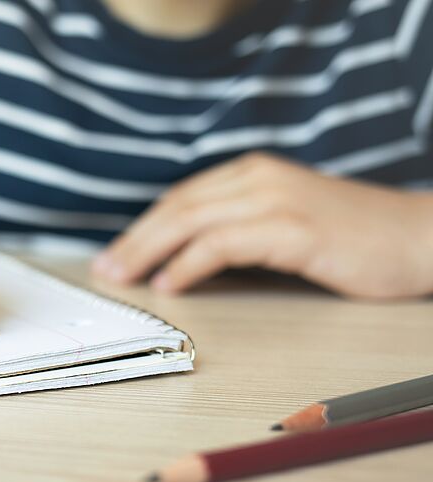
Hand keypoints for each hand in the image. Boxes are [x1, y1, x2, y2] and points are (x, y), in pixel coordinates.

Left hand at [93, 153, 432, 299]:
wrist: (420, 238)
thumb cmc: (353, 238)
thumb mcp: (285, 223)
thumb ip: (239, 230)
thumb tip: (184, 261)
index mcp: (252, 173)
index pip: (180, 199)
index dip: (142, 228)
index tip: (115, 254)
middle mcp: (257, 178)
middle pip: (176, 207)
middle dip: (133, 240)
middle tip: (104, 269)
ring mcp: (275, 200)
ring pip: (189, 222)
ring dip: (147, 252)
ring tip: (121, 278)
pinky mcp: (291, 229)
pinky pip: (221, 245)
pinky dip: (187, 265)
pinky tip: (168, 284)